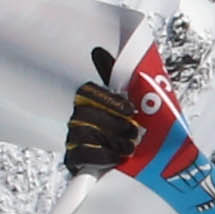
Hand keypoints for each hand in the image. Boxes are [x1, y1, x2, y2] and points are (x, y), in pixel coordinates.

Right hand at [66, 47, 139, 176]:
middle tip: (135, 132)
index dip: (108, 99)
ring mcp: (74, 139)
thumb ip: (119, 77)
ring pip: (84, 133)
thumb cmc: (132, 128)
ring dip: (111, 140)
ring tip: (130, 147)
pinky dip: (102, 155)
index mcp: (90, 101)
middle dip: (113, 123)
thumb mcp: (131, 102)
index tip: (130, 109)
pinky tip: (117, 157)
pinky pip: (80, 154)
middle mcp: (78, 118)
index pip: (88, 91)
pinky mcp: (74, 160)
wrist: (140, 163)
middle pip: (86, 113)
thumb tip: (98, 51)